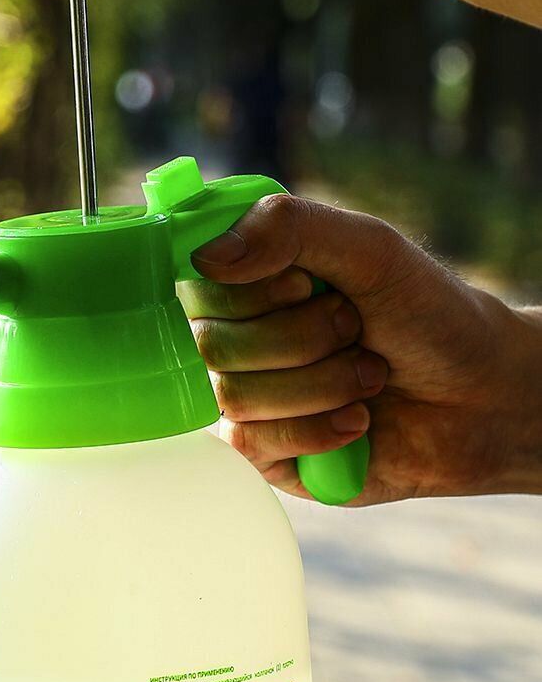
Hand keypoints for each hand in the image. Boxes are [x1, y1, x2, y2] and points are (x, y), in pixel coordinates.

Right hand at [181, 195, 541, 503]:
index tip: (309, 283)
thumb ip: (287, 228)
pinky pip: (252, 443)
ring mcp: (244, 397)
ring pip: (234, 396)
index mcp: (247, 283)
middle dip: (303, 338)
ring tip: (369, 377)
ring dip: (322, 385)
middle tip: (355, 329)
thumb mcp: (368, 247)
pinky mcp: (263, 453)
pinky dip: (319, 429)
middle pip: (212, 344)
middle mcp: (236, 337)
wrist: (487, 395)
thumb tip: (203, 257)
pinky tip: (358, 422)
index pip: (195, 285)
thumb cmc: (428, 313)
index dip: (255, 290)